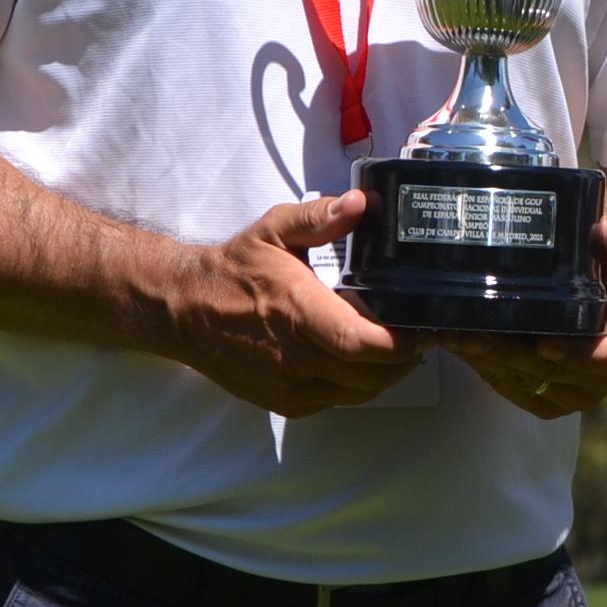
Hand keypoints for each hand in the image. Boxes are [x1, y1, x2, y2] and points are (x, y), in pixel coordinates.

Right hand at [168, 190, 421, 417]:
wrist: (185, 312)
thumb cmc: (233, 270)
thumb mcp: (274, 230)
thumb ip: (319, 217)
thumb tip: (361, 203)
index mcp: (297, 312)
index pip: (362, 344)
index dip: (401, 343)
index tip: (422, 327)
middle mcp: (294, 358)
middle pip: (371, 375)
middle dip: (403, 359)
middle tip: (417, 334)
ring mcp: (289, 386)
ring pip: (359, 393)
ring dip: (384, 374)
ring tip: (393, 345)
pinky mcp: (284, 404)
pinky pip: (338, 401)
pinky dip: (357, 385)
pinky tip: (357, 359)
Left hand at [439, 217, 606, 420]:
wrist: (587, 291)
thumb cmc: (596, 264)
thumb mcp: (605, 245)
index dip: (578, 354)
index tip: (543, 344)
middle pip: (557, 372)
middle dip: (510, 352)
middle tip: (470, 331)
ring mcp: (578, 394)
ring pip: (529, 383)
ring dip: (489, 360)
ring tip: (456, 334)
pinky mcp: (549, 403)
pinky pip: (515, 391)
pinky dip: (486, 369)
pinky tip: (463, 346)